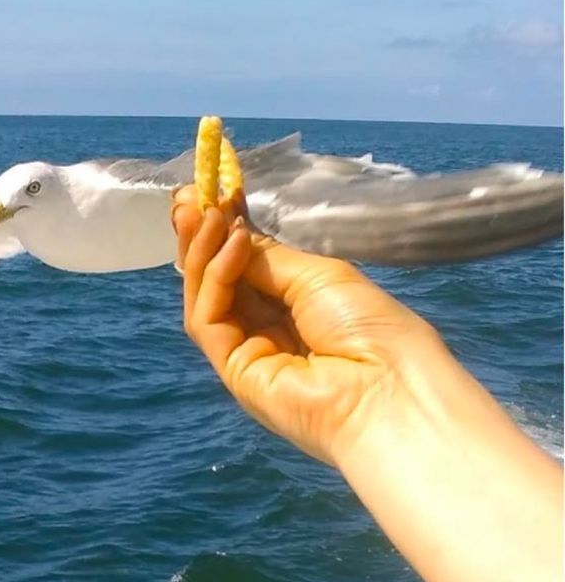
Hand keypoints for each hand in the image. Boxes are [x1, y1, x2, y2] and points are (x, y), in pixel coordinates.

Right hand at [170, 185, 441, 466]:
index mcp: (295, 309)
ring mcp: (246, 352)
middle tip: (190, 194)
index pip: (246, 267)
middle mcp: (266, 330)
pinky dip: (216, 277)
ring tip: (206, 210)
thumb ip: (267, 258)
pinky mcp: (232, 369)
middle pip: (218, 281)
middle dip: (201, 237)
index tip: (215, 191)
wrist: (389, 390)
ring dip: (201, 251)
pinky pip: (209, 318)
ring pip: (205, 297)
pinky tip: (231, 244)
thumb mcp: (319, 276)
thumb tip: (227, 232)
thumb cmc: (372, 329)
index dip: (225, 232)